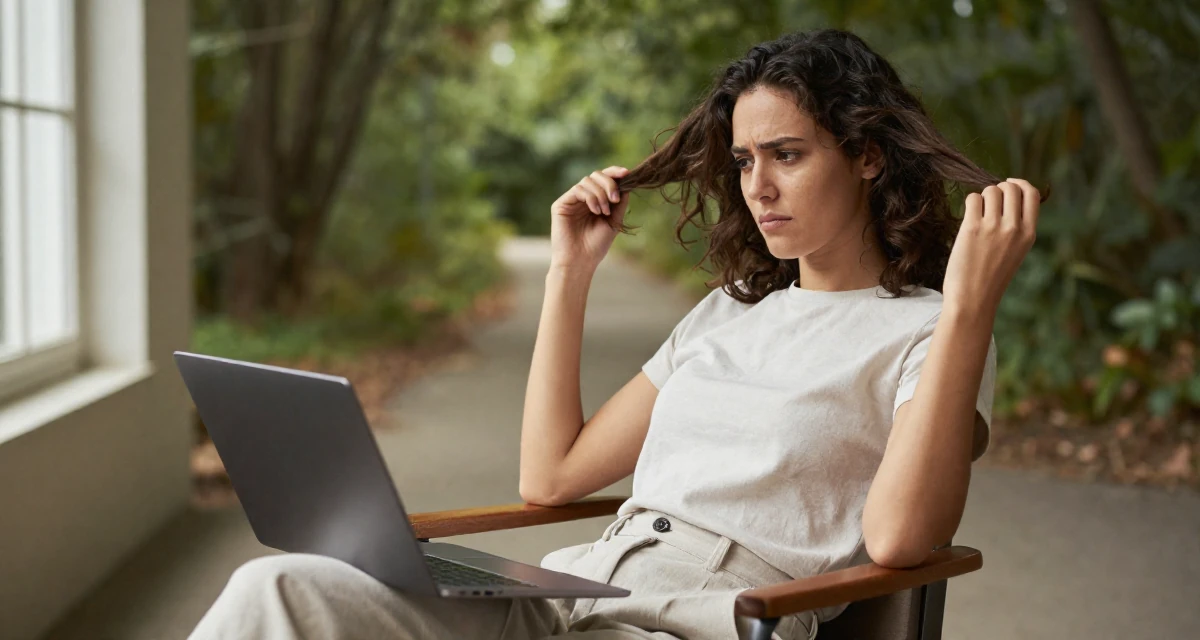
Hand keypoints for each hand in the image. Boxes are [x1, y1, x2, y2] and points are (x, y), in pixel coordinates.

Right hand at [549, 166, 630, 271]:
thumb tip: (627, 183)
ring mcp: (571, 200)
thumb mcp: (614, 221)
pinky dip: (590, 197)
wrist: (580, 261)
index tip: (627, 173)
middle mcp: (583, 197)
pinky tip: (596, 211)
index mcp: (595, 200)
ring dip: (601, 194)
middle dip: (609, 183)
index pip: (604, 179)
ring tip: (604, 212)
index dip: (615, 172)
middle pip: (596, 175)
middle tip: (615, 199)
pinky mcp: (561, 204)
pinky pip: (578, 189)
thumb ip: (620, 202)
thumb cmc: (596, 245)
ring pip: (588, 180)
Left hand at [942, 178, 1039, 317]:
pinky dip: (969, 203)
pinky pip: (972, 198)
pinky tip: (967, 219)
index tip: (1008, 184)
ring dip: (982, 197)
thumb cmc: (991, 276)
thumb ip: (1017, 226)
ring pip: (990, 190)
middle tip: (988, 204)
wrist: (973, 299)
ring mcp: (994, 227)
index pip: (1032, 194)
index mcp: (1030, 234)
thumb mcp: (1016, 251)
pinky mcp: (972, 228)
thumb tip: (1006, 194)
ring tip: (977, 215)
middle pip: (1010, 188)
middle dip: (998, 190)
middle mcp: (1015, 228)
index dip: (1019, 184)